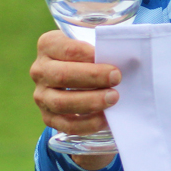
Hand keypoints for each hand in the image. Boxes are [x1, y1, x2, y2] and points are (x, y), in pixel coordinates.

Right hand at [30, 30, 121, 167]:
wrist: (80, 78)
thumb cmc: (93, 57)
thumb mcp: (94, 45)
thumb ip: (105, 47)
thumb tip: (130, 56)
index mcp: (49, 45)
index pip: (67, 49)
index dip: (89, 55)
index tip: (109, 60)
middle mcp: (40, 70)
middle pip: (61, 75)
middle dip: (92, 77)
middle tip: (117, 78)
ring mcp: (41, 95)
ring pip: (60, 102)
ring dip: (90, 101)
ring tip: (114, 98)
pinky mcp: (48, 116)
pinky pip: (65, 124)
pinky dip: (86, 124)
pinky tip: (105, 119)